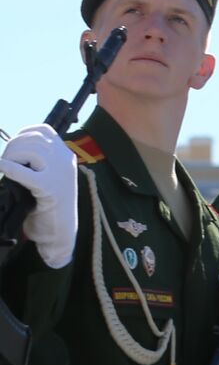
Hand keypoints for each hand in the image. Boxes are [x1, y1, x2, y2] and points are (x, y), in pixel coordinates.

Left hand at [0, 124, 78, 268]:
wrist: (59, 234)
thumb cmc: (47, 207)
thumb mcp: (46, 178)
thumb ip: (37, 163)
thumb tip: (13, 149)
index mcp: (66, 156)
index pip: (43, 131)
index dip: (23, 134)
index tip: (13, 147)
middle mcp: (65, 161)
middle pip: (34, 140)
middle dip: (13, 148)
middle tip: (6, 163)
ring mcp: (60, 174)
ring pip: (30, 151)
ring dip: (11, 157)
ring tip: (6, 169)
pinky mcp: (50, 189)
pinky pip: (26, 173)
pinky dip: (10, 168)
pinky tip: (2, 167)